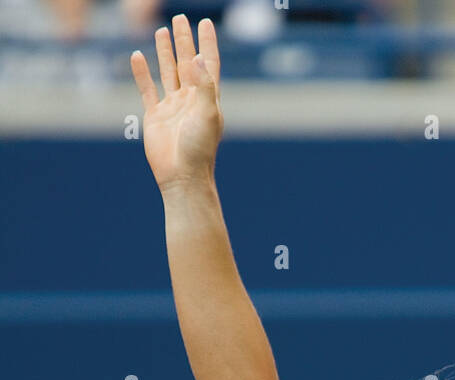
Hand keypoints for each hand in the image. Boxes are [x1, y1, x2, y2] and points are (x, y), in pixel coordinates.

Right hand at [130, 15, 223, 191]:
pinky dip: (142, 73)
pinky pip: (147, 89)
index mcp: (208, 99)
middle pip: (187, 62)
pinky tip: (138, 56)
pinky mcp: (155, 116)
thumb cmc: (200, 149)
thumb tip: (196, 57)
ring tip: (162, 31)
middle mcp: (191, 100)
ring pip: (168, 72)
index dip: (207, 43)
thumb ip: (204, 84)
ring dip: (166, 52)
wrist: (182, 176)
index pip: (208, 64)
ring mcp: (172, 107)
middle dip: (184, 41)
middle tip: (180, 19)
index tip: (206, 22)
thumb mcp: (208, 114)